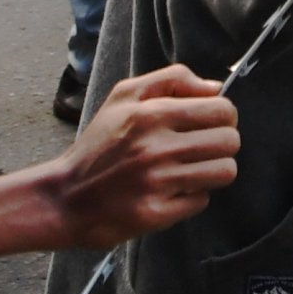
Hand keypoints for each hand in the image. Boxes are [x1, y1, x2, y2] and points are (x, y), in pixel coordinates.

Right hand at [45, 65, 239, 249]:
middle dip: (222, 145)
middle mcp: (156, 148)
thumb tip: (216, 87)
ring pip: (224, 172)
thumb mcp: (124, 97)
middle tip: (200, 150)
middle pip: (230, 142)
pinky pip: (201, 201)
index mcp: (152, 114)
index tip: (209, 125)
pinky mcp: (154, 214)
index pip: (223, 110)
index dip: (223, 117)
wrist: (62, 199)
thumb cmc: (97, 146)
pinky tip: (170, 192)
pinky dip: (191, 198)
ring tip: (189, 171)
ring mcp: (156, 183)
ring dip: (212, 172)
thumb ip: (172, 79)